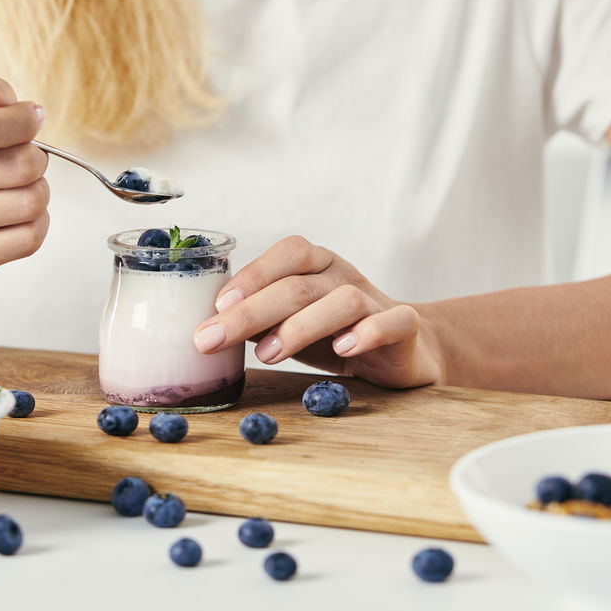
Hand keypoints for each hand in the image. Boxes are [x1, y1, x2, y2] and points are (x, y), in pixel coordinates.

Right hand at [0, 76, 47, 275]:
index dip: (22, 123)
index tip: (31, 119)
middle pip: (21, 168)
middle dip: (36, 159)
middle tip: (22, 160)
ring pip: (30, 204)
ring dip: (39, 190)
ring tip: (19, 186)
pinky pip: (29, 238)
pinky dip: (37, 222)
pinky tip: (17, 214)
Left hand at [191, 236, 444, 387]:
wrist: (405, 349)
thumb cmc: (335, 333)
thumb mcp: (290, 323)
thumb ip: (257, 321)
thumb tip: (206, 328)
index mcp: (317, 265)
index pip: (285, 254)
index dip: (251, 275)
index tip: (216, 306)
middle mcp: (344, 275)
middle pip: (298, 284)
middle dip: (251, 311)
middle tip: (214, 339)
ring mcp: (376, 299)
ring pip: (342, 301)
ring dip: (300, 327)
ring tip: (267, 355)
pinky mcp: (405, 327)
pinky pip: (391, 322)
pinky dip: (366, 333)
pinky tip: (343, 350)